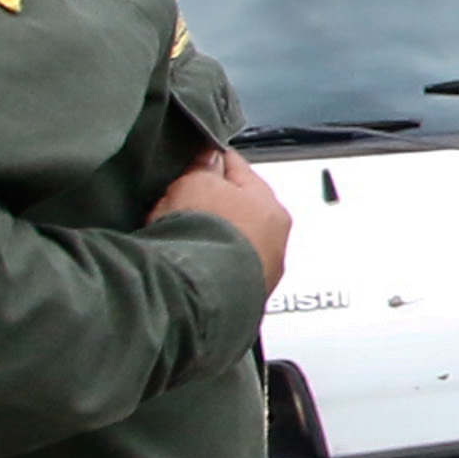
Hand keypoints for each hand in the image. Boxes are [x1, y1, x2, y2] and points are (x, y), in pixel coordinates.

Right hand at [151, 149, 292, 294]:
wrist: (198, 296)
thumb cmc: (205, 236)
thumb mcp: (197, 182)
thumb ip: (204, 165)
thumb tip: (209, 157)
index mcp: (272, 207)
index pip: (239, 169)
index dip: (210, 163)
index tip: (194, 162)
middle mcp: (276, 242)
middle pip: (238, 209)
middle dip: (214, 205)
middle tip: (183, 203)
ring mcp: (262, 275)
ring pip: (231, 243)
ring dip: (211, 238)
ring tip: (182, 237)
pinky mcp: (243, 300)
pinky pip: (221, 271)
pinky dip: (208, 265)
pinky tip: (189, 264)